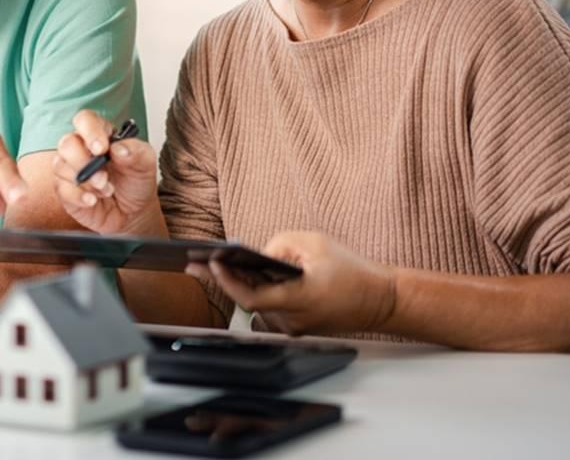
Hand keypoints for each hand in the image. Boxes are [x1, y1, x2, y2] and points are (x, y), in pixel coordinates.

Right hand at [51, 109, 158, 234]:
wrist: (132, 214)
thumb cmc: (136, 182)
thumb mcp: (145, 165)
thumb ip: (137, 152)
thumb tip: (119, 148)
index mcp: (100, 134)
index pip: (85, 120)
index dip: (90, 131)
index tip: (102, 149)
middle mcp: (81, 148)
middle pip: (67, 143)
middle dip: (84, 162)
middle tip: (103, 178)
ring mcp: (70, 168)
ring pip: (60, 165)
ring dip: (85, 182)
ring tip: (106, 191)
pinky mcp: (65, 189)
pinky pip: (61, 189)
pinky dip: (78, 196)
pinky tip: (93, 201)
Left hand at [189, 231, 397, 336]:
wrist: (379, 300)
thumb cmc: (351, 271)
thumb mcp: (315, 243)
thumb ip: (281, 244)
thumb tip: (255, 253)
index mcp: (296, 299)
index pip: (250, 296)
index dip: (226, 280)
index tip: (211, 261)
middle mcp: (290, 319)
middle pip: (247, 299)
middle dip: (220, 278)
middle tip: (190, 263)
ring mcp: (292, 326)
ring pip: (256, 304)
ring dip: (238, 283)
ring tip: (211, 262)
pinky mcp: (294, 325)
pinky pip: (267, 306)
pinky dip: (254, 289)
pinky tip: (240, 272)